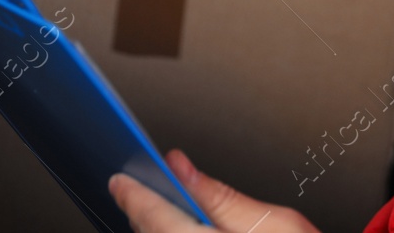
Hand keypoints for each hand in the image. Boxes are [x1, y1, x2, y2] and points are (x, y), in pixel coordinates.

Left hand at [109, 149, 320, 232]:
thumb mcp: (274, 221)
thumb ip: (222, 195)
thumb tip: (181, 166)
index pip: (156, 219)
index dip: (134, 196)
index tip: (119, 179)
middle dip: (142, 212)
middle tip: (133, 186)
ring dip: (152, 230)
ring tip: (153, 208)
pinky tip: (175, 228)